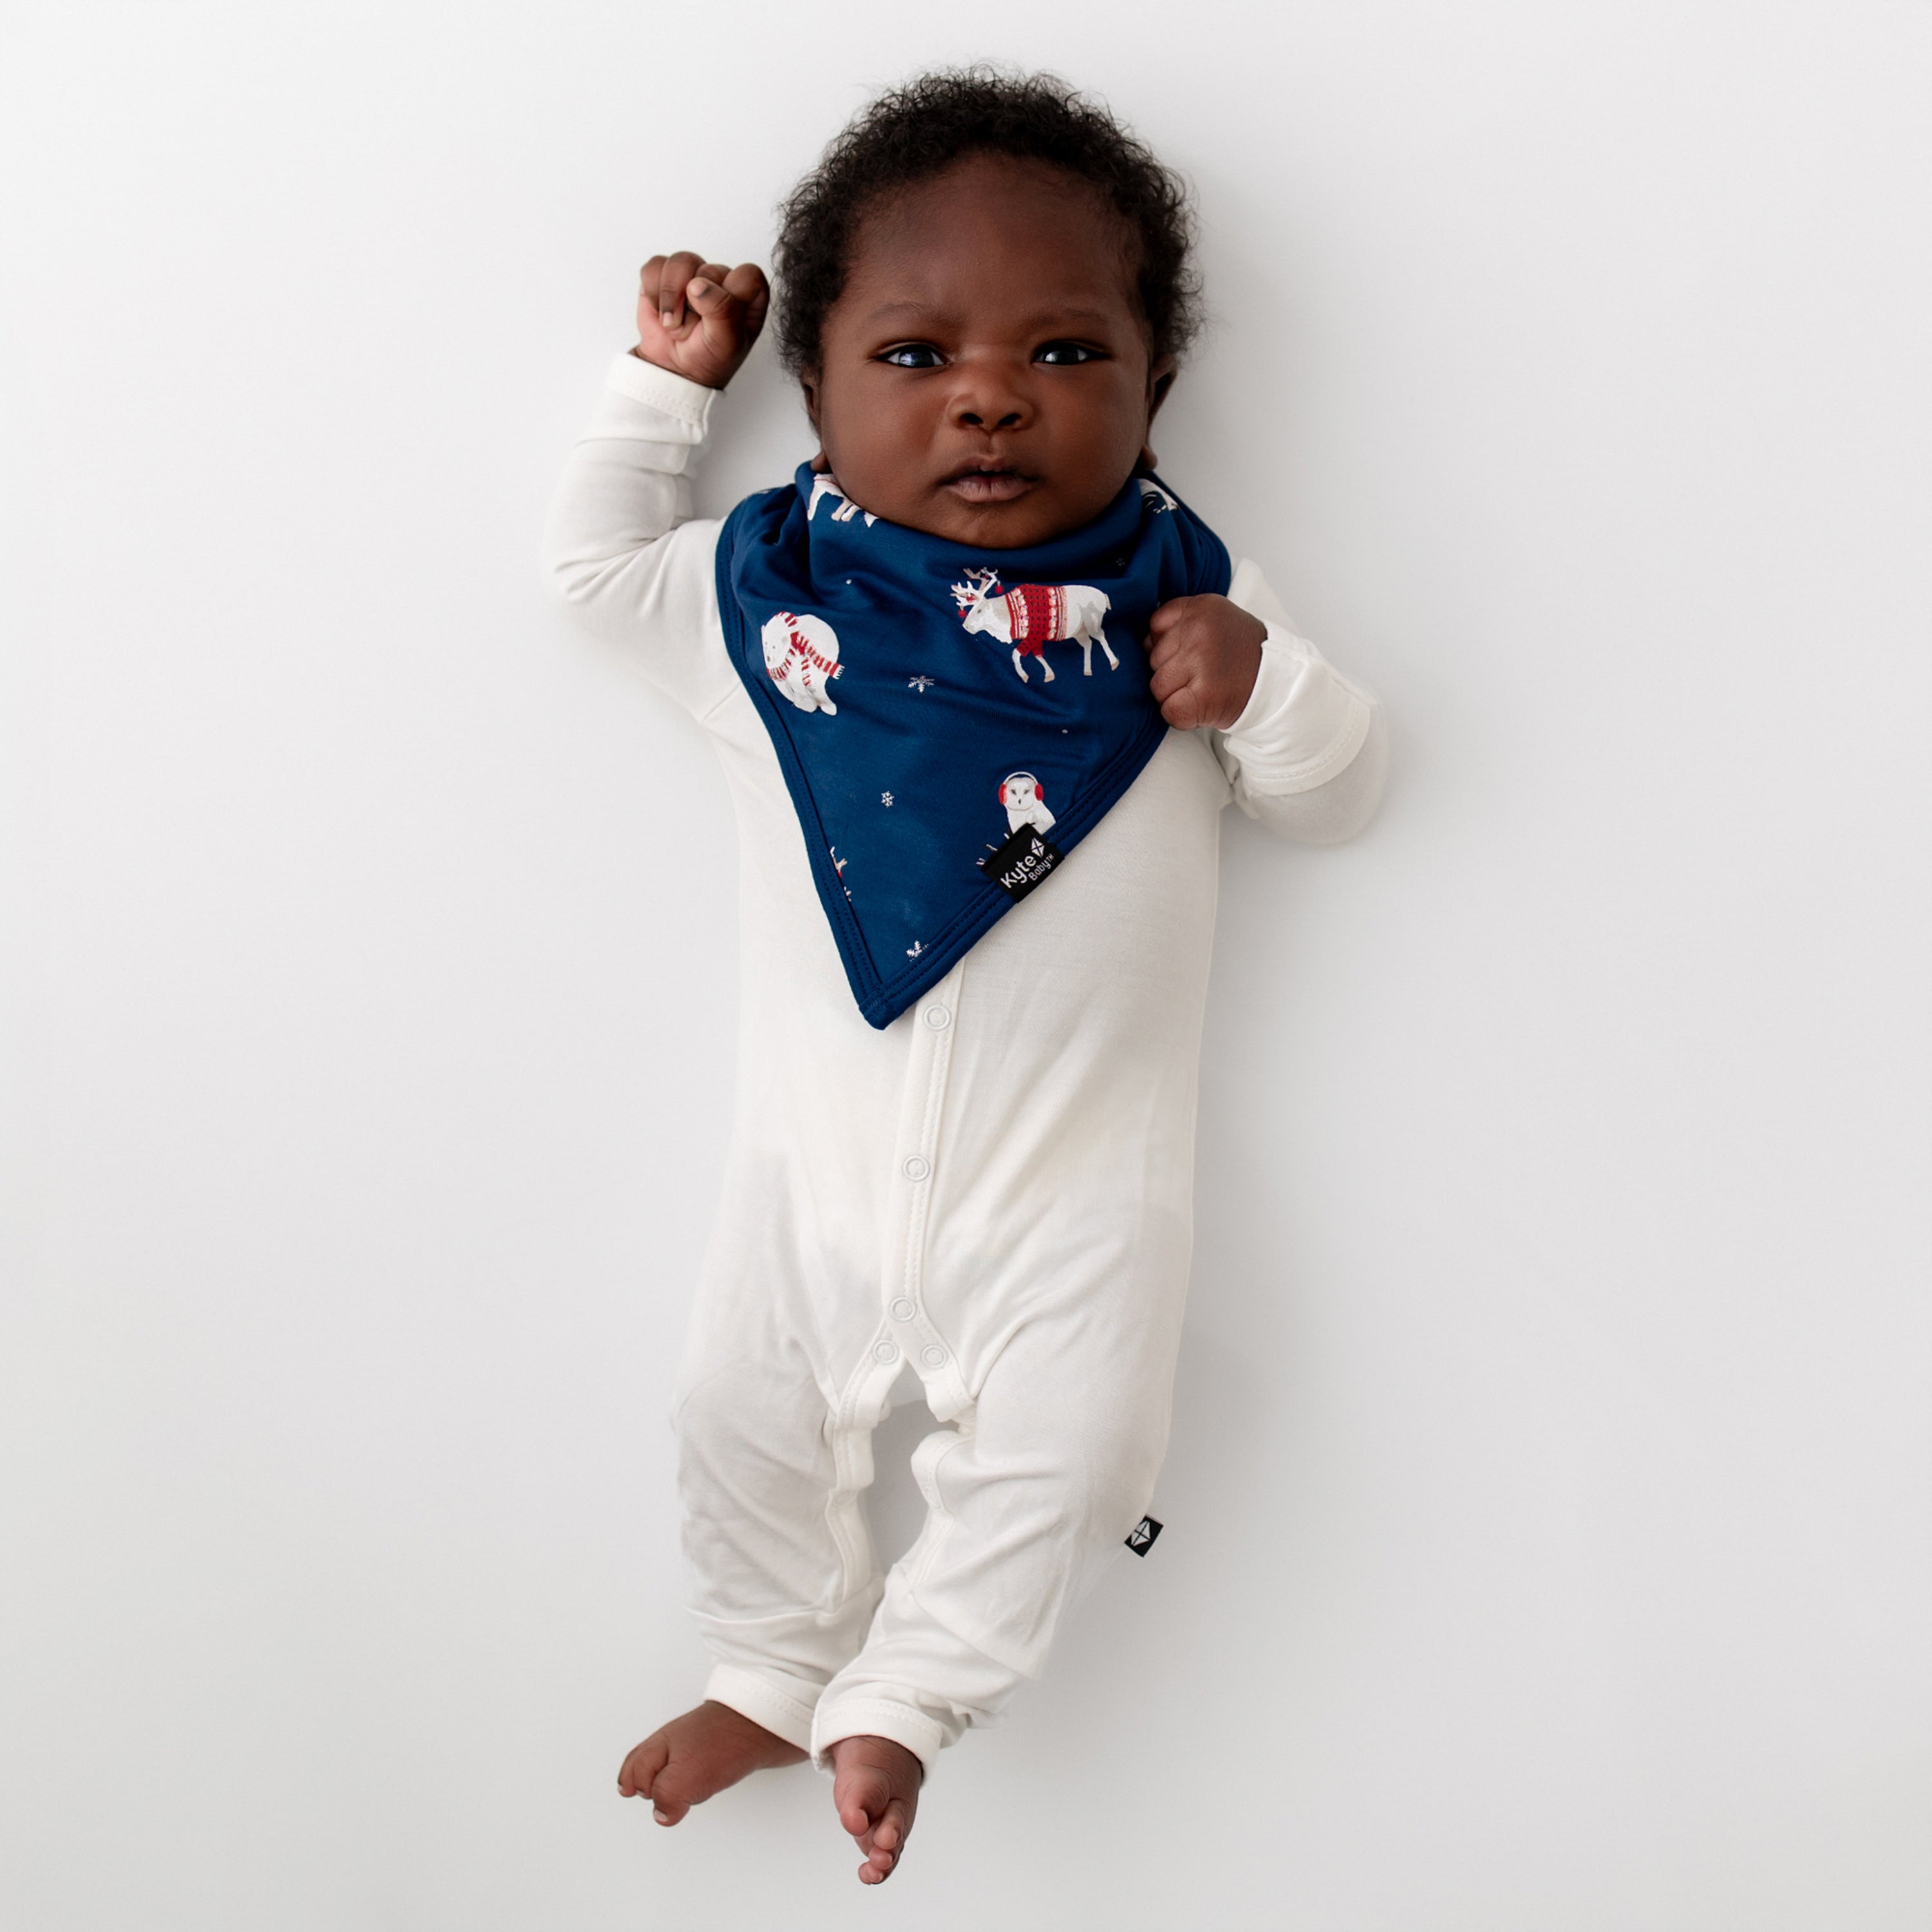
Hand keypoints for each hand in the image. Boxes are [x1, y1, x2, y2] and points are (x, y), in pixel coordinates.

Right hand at [634, 252, 769, 389]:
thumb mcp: (726, 343)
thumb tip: (698, 285)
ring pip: (680, 262)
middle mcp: (721, 281)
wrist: (673, 370)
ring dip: (671, 298)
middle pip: (708, 269)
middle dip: (694, 305)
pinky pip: (655, 267)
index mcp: (746, 296)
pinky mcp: (664, 275)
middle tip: (692, 330)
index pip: (748, 275)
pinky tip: (660, 311)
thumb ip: (723, 312)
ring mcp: (692, 275)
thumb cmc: (707, 359)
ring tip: (673, 324)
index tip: (719, 320)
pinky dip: (653, 293)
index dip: (730, 295)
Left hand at [1145, 594, 1266, 729]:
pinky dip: (1180, 716)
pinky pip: (1169, 711)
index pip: (1155, 627)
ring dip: (1174, 696)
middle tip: (1201, 676)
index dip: (1165, 647)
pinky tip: (1200, 708)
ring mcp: (1202, 662)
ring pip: (1157, 687)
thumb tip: (1142, 644)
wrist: (1280, 681)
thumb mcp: (1216, 620)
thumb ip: (1181, 623)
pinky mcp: (1204, 695)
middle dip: (1170, 673)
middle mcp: (1200, 630)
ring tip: (1202, 691)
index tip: (1187, 655)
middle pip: (1153, 659)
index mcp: (1202, 607)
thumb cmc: (1241, 655)